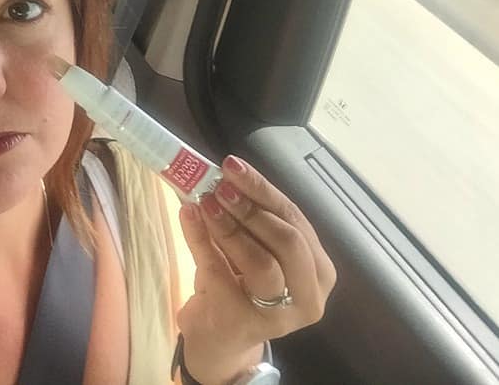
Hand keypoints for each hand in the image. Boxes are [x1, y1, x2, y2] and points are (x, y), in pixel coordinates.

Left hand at [176, 155, 336, 384]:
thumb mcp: (254, 249)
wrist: (219, 339)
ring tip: (204, 201)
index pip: (295, 220)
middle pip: (288, 241)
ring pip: (261, 262)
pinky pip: (219, 272)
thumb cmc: (241, 285)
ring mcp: (279, 315)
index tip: (234, 166)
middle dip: (251, 208)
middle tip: (219, 186)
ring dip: (230, 226)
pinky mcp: (243, 323)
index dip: (264, 190)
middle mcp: (308, 295)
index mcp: (318, 270)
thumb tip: (223, 173)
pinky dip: (200, 240)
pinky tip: (187, 216)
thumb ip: (248, 216)